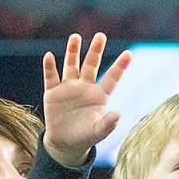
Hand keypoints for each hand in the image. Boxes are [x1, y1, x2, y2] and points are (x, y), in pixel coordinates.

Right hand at [42, 32, 131, 166]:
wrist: (65, 143)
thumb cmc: (85, 137)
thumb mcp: (98, 132)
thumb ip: (108, 124)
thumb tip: (119, 114)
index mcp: (99, 95)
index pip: (111, 78)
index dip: (120, 67)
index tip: (129, 54)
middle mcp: (85, 87)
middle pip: (91, 65)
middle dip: (95, 51)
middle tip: (100, 36)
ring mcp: (69, 88)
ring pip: (71, 65)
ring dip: (73, 52)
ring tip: (76, 37)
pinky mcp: (53, 92)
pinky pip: (51, 77)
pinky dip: (50, 67)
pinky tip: (49, 56)